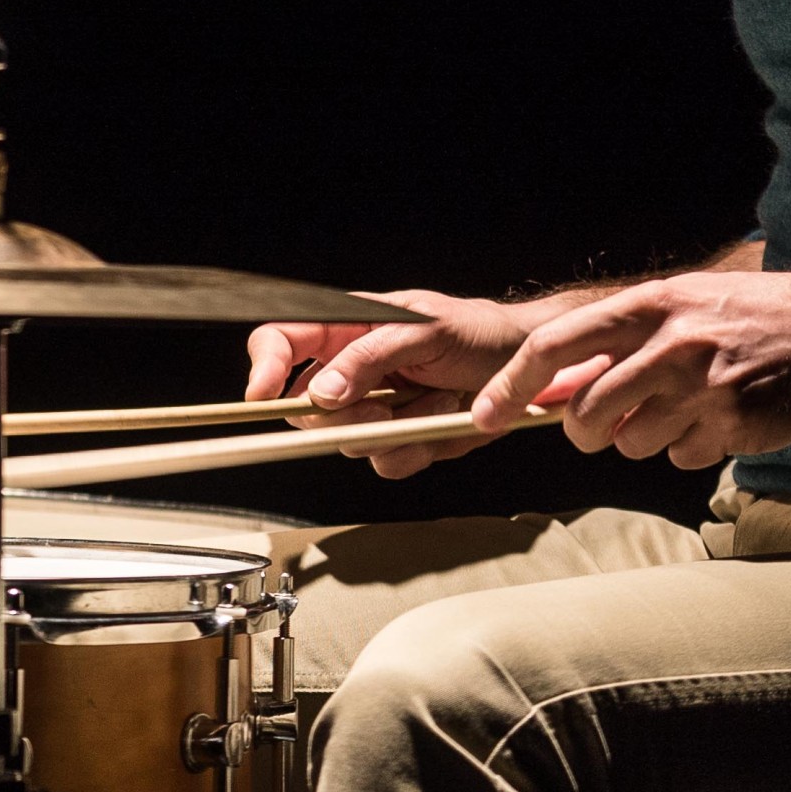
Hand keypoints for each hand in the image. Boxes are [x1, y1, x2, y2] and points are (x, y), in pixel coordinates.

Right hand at [245, 287, 593, 477]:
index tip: (262, 395)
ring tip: (435, 399)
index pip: (280, 341)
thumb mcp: (426, 329)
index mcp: (347, 328)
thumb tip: (322, 392)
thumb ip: (370, 354)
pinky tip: (443, 418)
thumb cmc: (478, 332)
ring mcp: (374, 409)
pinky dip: (418, 448)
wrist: (527, 367)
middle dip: (347, 416)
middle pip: (306, 410)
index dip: (263, 368)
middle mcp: (351, 370)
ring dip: (395, 429)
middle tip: (387, 406)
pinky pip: (386, 463)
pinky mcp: (399, 440)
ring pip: (347, 442)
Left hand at [472, 268, 790, 468]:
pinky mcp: (733, 427)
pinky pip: (677, 459)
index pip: (556, 345)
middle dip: (583, 430)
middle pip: (586, 412)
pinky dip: (685, 449)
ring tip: (678, 406)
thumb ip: (613, 341)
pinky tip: (714, 418)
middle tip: (601, 424)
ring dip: (641, 438)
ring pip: (630, 443)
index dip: (512, 385)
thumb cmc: (736, 317)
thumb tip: (544, 388)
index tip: (485, 415)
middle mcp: (672, 343)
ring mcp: (705, 388)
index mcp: (649, 305)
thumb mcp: (674, 305)